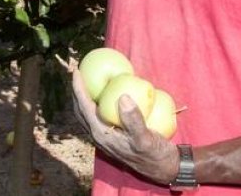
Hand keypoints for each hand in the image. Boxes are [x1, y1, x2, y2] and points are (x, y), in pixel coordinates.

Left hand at [69, 63, 178, 185]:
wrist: (163, 169)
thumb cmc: (154, 154)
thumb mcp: (145, 138)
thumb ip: (133, 120)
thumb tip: (122, 96)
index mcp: (102, 135)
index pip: (84, 107)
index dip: (78, 88)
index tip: (76, 70)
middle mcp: (100, 136)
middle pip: (80, 110)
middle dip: (76, 91)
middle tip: (78, 71)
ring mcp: (106, 136)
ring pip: (88, 114)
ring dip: (84, 97)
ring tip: (87, 80)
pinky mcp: (113, 135)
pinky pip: (99, 115)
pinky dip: (98, 102)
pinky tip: (108, 94)